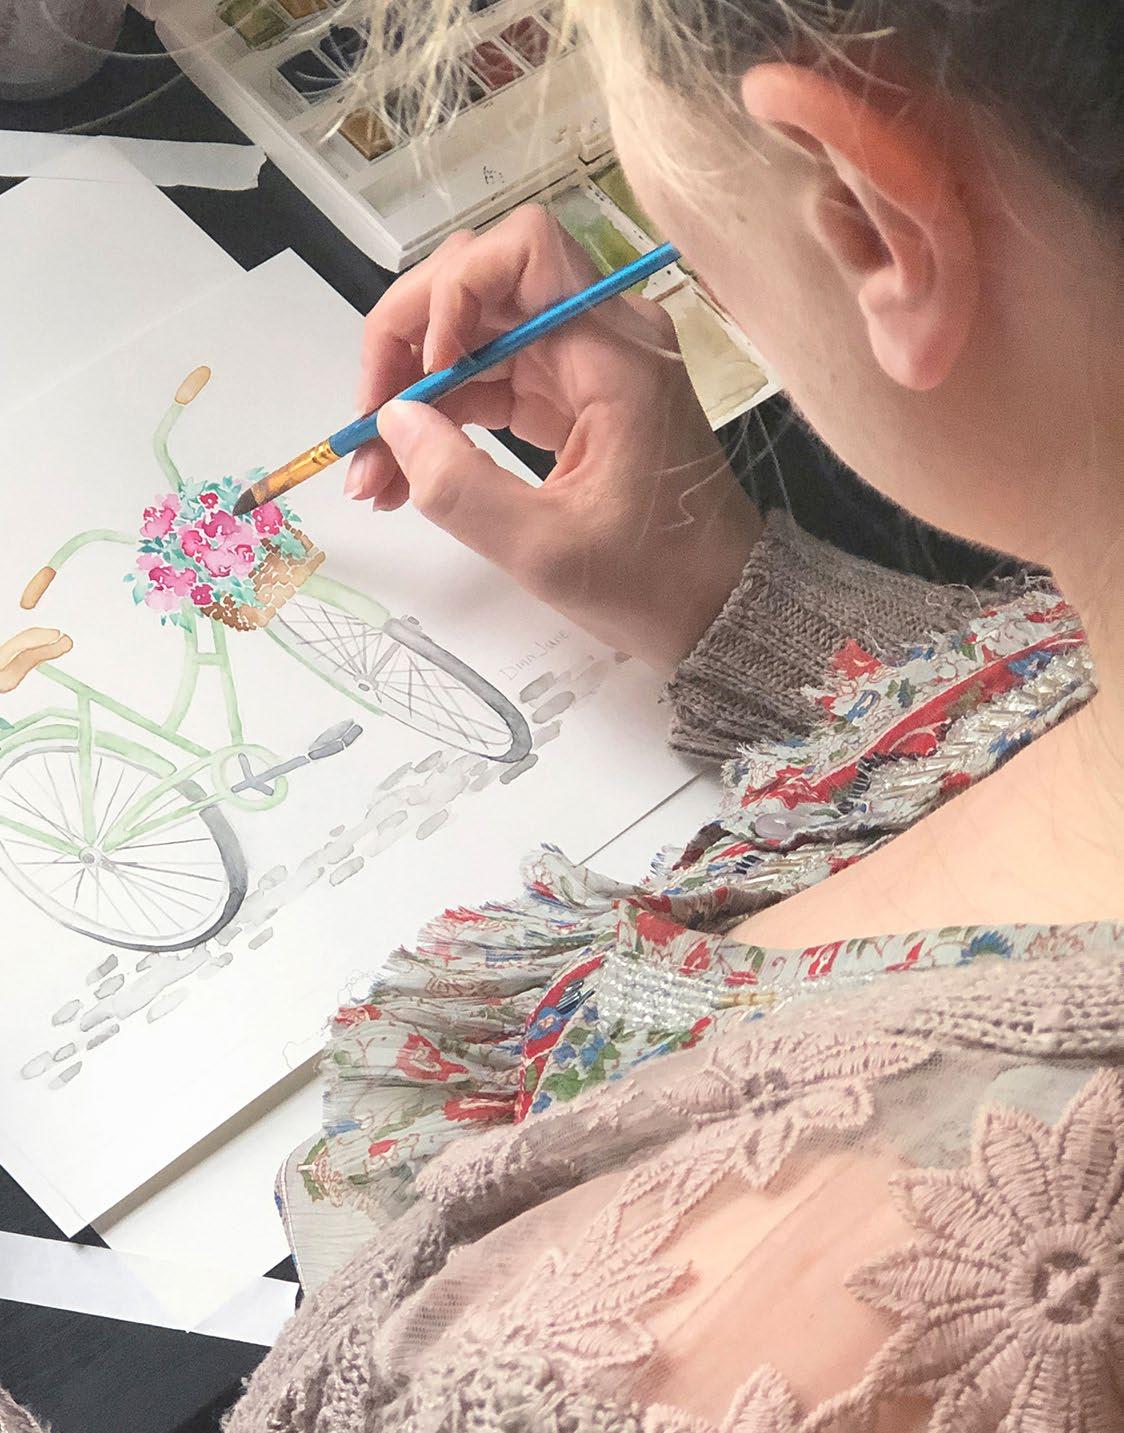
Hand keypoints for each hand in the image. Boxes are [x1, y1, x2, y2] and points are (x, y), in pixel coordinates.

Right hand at [347, 205, 760, 670]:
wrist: (720, 607)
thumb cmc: (656, 583)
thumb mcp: (547, 552)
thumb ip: (459, 487)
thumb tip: (392, 424)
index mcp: (616, 356)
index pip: (522, 252)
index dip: (453, 291)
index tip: (421, 372)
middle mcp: (604, 337)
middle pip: (484, 282)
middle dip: (410, 342)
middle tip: (367, 423)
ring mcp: (588, 364)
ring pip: (478, 332)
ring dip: (416, 388)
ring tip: (373, 470)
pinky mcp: (575, 396)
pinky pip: (494, 378)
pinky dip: (445, 414)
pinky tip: (405, 469)